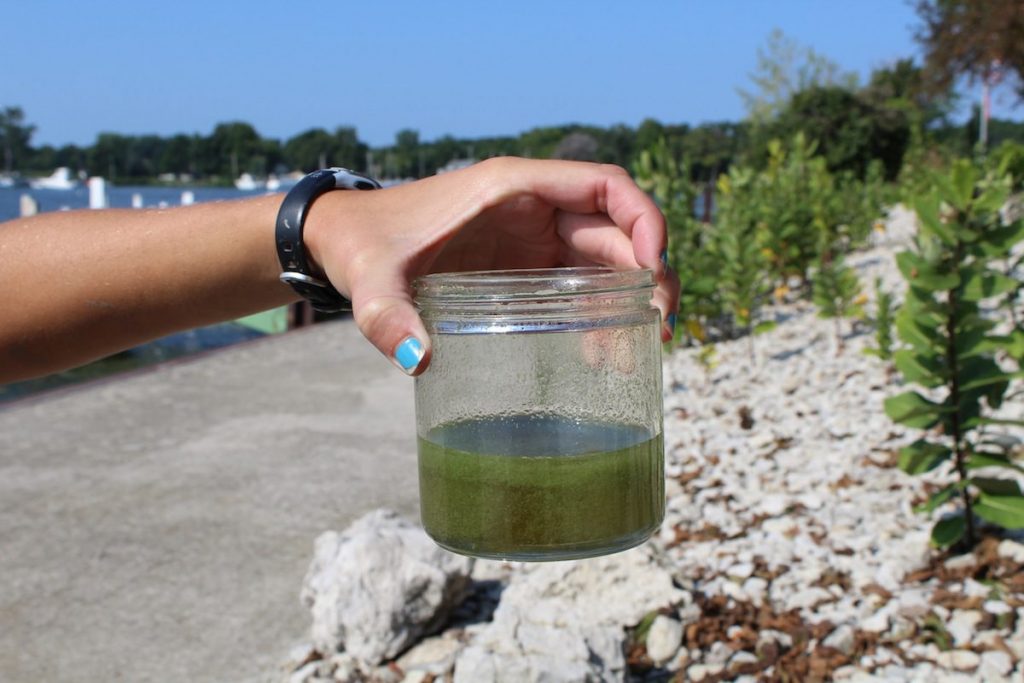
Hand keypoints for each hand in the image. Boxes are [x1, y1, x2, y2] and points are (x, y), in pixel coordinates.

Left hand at [304, 157, 680, 373]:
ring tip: (639, 353)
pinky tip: (601, 354)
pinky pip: (578, 283)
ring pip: (603, 260)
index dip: (642, 219)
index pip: (602, 185)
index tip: (654, 269)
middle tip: (660, 332)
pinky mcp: (523, 265)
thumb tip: (416, 358)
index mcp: (511, 188)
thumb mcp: (373, 279)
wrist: (342, 241)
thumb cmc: (362, 244)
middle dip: (648, 274)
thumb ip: (388, 315)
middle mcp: (531, 207)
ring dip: (629, 299)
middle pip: (615, 229)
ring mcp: (530, 236)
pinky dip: (599, 313)